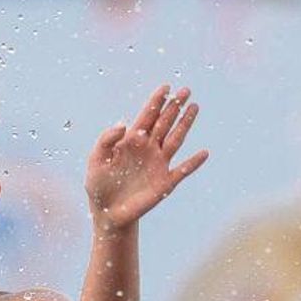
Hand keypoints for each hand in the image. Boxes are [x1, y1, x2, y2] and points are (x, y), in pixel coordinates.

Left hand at [87, 85, 205, 231]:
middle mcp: (148, 149)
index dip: (156, 102)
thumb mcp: (96, 160)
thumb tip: (123, 123)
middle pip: (164, 123)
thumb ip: (106, 140)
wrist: (108, 213)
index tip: (165, 87)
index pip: (146, 117)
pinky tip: (204, 153)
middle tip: (185, 90)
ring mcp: (158, 164)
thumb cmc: (99, 185)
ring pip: (175, 139)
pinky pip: (182, 170)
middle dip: (174, 106)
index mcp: (132, 141)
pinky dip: (193, 163)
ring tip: (194, 107)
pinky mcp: (165, 182)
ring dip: (185, 124)